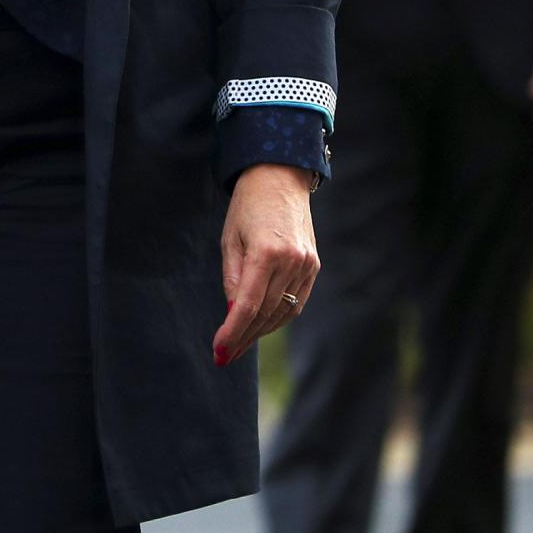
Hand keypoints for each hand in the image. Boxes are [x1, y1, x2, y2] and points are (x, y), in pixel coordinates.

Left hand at [212, 164, 318, 367]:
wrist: (280, 176)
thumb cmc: (247, 205)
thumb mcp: (229, 239)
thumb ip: (232, 279)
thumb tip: (233, 314)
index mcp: (266, 253)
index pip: (248, 306)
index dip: (232, 332)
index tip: (219, 352)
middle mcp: (291, 261)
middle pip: (266, 313)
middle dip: (243, 338)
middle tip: (225, 355)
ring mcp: (307, 264)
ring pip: (283, 312)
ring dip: (260, 331)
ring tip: (240, 344)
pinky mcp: (314, 265)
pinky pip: (296, 301)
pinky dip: (278, 317)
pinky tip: (261, 325)